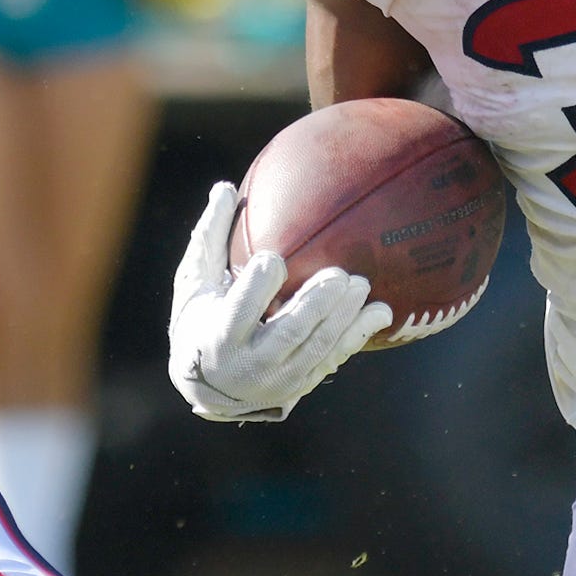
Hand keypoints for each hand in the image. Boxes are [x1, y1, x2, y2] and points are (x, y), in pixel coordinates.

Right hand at [167, 182, 391, 423]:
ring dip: (344, 317)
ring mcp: (279, 379)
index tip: (273, 258)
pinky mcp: (302, 384)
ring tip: (362, 284)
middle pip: (287, 334)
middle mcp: (249, 364)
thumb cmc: (199, 320)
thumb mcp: (195, 284)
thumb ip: (210, 239)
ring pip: (317, 349)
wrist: (207, 387)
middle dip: (315, 305)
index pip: (239, 310)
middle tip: (339, 274)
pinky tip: (380, 311)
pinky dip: (357, 335)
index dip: (257, 286)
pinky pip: (333, 359)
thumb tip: (225, 188)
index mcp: (218, 336)